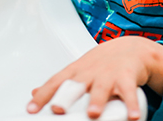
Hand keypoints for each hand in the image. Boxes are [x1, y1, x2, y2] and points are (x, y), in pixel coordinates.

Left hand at [26, 36, 162, 119]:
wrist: (130, 48)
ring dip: (97, 100)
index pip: (55, 83)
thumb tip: (34, 92)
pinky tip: (132, 115)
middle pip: (76, 85)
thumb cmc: (101, 63)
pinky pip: (129, 91)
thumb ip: (58, 83)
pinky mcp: (127, 77)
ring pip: (101, 88)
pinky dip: (131, 103)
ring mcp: (108, 74)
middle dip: (66, 97)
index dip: (43, 96)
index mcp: (76, 71)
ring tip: (93, 114)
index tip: (31, 109)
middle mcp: (90, 72)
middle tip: (57, 108)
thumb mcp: (77, 70)